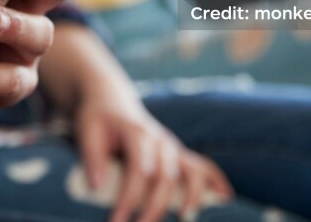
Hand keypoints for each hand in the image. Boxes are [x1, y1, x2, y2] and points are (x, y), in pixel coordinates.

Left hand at [76, 94, 233, 221]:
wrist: (111, 100)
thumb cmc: (98, 119)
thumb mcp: (87, 131)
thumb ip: (92, 158)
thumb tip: (97, 187)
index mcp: (137, 133)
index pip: (139, 170)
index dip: (130, 198)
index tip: (116, 220)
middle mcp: (160, 140)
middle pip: (165, 177)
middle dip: (155, 208)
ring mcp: (171, 146)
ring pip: (190, 171)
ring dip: (192, 195)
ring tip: (185, 215)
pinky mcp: (177, 153)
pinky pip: (201, 165)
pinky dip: (215, 179)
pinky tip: (224, 195)